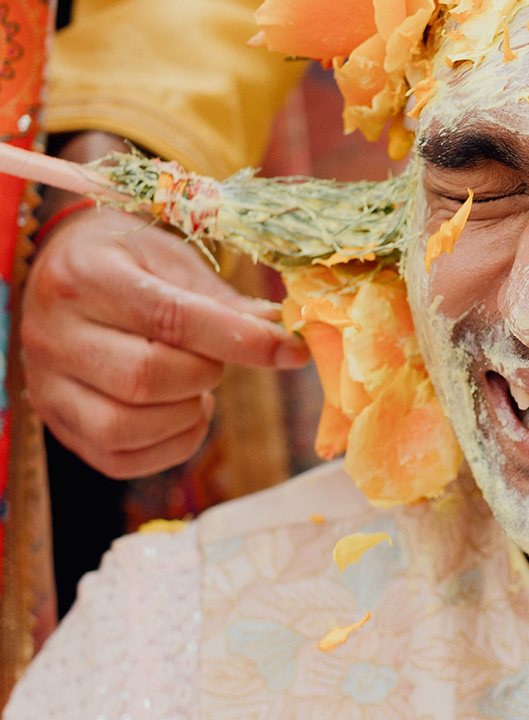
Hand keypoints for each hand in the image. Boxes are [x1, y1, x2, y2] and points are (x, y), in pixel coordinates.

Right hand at [22, 208, 308, 477]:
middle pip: (143, 377)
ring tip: (198, 386)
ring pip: (124, 427)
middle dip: (204, 374)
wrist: (63, 270)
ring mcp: (46, 384)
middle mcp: (52, 333)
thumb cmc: (129, 260)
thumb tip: (282, 333)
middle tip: (218, 359)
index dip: (238, 339)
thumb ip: (223, 301)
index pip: (170, 317)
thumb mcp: (173, 260)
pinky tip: (181, 413)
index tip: (290, 350)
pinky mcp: (57, 423)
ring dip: (185, 414)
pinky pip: (117, 459)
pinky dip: (169, 445)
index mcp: (84, 275)